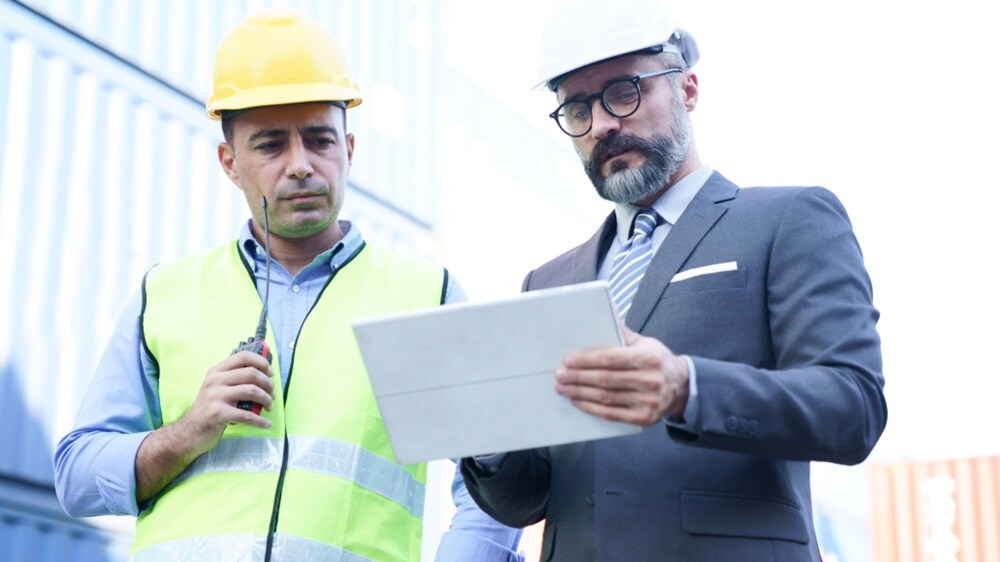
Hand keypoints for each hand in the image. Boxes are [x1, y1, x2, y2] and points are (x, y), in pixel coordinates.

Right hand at [135, 351, 274, 502]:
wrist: (189, 432)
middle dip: (267, 384)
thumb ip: (234, 379)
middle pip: (251, 373)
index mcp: (216, 371)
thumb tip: (264, 375)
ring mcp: (215, 396)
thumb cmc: (209, 409)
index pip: (243, 356)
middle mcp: (214, 380)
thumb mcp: (217, 388)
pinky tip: (266, 423)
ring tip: (269, 407)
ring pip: (251, 391)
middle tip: (272, 394)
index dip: (262, 362)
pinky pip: (247, 415)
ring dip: (266, 399)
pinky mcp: (218, 414)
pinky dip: (261, 420)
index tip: (271, 374)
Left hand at [554, 326, 688, 424]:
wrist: (681, 387)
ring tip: (562, 388)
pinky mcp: (644, 418)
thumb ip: (623, 332)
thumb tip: (606, 310)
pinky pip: (612, 414)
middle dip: (578, 377)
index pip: (610, 359)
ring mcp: (648, 401)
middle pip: (605, 379)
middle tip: (559, 375)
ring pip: (606, 397)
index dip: (586, 360)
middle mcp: (649, 380)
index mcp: (648, 358)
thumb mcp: (645, 342)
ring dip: (580, 393)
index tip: (567, 360)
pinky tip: (577, 401)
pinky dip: (591, 408)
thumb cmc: (657, 360)